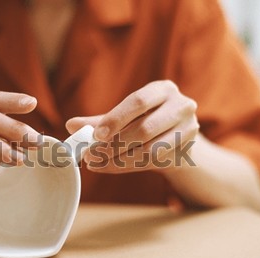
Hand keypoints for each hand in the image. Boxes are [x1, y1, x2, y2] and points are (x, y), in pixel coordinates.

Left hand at [66, 80, 198, 172]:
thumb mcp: (124, 117)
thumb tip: (71, 126)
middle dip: (114, 145)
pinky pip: (153, 163)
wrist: (175, 140)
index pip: (138, 101)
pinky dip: (128, 167)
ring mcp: (188, 129)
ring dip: (119, 160)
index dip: (116, 119)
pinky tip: (110, 167)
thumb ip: (100, 121)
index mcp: (163, 89)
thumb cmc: (146, 121)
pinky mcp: (188, 151)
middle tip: (90, 155)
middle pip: (144, 129)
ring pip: (150, 150)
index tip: (95, 135)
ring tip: (97, 163)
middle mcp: (181, 105)